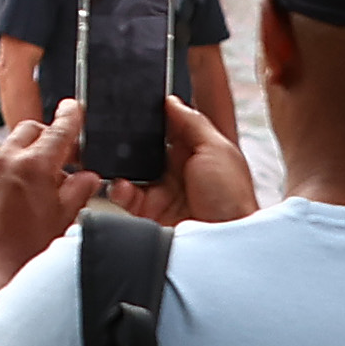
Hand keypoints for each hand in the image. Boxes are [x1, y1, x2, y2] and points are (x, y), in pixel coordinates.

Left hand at [0, 116, 96, 279]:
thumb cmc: (27, 253)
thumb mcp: (65, 219)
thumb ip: (78, 191)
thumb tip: (87, 178)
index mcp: (32, 166)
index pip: (57, 131)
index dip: (70, 117)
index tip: (74, 108)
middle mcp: (6, 162)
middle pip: (31, 131)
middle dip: (50, 137)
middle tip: (69, 157)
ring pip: (14, 147)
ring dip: (32, 155)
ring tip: (51, 183)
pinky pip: (1, 165)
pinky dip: (17, 169)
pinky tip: (30, 194)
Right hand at [123, 98, 254, 226]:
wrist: (224, 245)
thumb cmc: (232, 200)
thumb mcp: (219, 151)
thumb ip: (194, 123)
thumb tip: (171, 101)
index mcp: (197, 153)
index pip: (169, 126)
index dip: (152, 114)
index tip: (133, 100)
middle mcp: (177, 171)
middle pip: (145, 145)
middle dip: (129, 136)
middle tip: (114, 127)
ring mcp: (161, 191)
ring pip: (130, 168)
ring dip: (120, 161)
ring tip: (113, 155)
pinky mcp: (148, 211)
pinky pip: (124, 193)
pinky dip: (118, 187)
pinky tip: (122, 184)